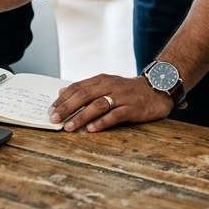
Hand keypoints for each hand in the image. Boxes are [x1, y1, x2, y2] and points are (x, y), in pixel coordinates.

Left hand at [47, 74, 172, 132]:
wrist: (158, 89)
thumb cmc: (128, 91)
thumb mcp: (106, 84)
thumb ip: (85, 88)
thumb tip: (61, 91)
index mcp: (101, 79)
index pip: (77, 87)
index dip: (63, 99)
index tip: (50, 110)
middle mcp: (110, 85)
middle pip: (84, 95)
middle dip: (67, 108)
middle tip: (54, 119)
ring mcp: (122, 96)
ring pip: (98, 105)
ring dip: (81, 117)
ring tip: (69, 127)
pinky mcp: (133, 108)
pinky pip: (115, 115)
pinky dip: (102, 122)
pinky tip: (91, 129)